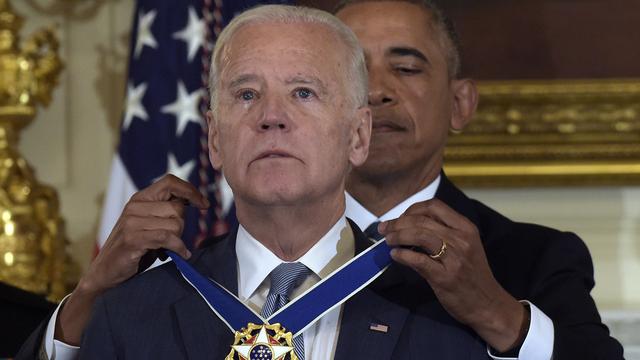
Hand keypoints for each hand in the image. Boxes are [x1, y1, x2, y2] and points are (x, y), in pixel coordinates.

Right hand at [55, 175, 208, 344]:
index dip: (190, 190)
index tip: (204, 204)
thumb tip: (194, 201)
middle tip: (170, 239)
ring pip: (175, 224)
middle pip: (177, 208)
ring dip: (177, 239)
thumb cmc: (134, 249)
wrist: (105, 273)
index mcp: (140, 198)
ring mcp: (132, 222)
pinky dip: (177, 247)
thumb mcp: (149, 224)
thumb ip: (166, 212)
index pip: (170, 181)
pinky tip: (179, 254)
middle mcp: (135, 206)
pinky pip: (168, 238)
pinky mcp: (133, 238)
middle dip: (181, 226)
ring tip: (166, 248)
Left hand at [381, 199, 525, 351]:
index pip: (434, 206)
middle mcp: (461, 239)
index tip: (399, 219)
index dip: (412, 209)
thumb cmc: (473, 275)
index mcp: (466, 227)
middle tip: (384, 229)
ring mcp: (454, 258)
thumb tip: (407, 227)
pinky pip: (418, 260)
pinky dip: (402, 255)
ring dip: (398, 235)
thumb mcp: (464, 247)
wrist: (488, 304)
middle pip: (422, 220)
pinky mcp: (445, 277)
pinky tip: (395, 255)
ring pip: (419, 235)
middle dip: (398, 223)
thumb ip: (441, 234)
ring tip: (388, 241)